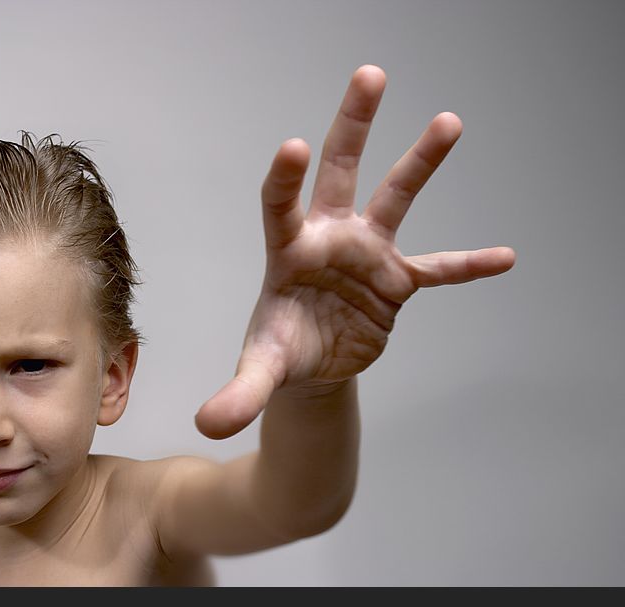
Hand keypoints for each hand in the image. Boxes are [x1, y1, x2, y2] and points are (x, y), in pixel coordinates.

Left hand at [195, 65, 515, 438]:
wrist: (310, 366)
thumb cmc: (280, 352)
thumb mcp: (260, 371)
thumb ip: (238, 393)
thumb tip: (208, 426)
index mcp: (288, 250)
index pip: (281, 204)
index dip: (287, 177)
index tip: (296, 146)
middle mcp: (329, 239)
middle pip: (339, 171)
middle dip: (352, 125)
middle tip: (368, 74)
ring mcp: (367, 255)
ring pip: (395, 198)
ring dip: (421, 162)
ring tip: (448, 121)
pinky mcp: (397, 281)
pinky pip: (439, 269)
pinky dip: (468, 265)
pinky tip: (504, 258)